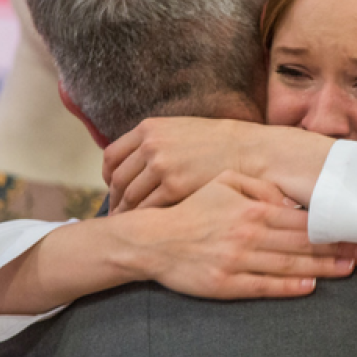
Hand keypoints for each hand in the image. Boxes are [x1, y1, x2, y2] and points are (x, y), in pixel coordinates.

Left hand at [104, 117, 256, 212]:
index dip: (108, 177)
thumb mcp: (180, 131)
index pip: (112, 155)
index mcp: (149, 128)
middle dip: (115, 200)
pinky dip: (143, 219)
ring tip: (129, 226)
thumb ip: (156, 142)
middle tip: (116, 214)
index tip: (112, 189)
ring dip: (126, 213)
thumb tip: (136, 161)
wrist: (248, 151)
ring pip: (130, 196)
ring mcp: (161, 166)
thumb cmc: (218, 144)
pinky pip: (148, 207)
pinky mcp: (174, 187)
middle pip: (118, 178)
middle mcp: (150, 145)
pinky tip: (147, 227)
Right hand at [129, 171, 356, 298]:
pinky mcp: (225, 284)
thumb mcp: (224, 183)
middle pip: (302, 244)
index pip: (302, 220)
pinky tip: (310, 287)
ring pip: (289, 266)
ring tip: (348, 270)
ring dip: (322, 269)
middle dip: (338, 249)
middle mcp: (248, 235)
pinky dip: (289, 288)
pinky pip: (264, 286)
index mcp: (251, 209)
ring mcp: (237, 261)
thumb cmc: (192, 211)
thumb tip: (291, 202)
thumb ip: (259, 187)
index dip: (332, 228)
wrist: (153, 241)